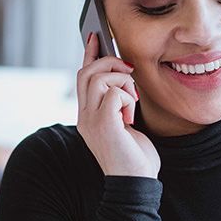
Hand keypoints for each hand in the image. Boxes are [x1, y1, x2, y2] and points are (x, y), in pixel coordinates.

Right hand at [76, 34, 159, 177]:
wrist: (137, 183)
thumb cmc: (136, 156)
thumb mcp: (126, 124)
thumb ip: (120, 103)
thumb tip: (125, 77)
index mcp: (88, 116)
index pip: (83, 78)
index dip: (89, 55)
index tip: (96, 37)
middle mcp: (84, 117)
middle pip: (86, 72)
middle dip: (110, 63)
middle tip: (129, 70)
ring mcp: (91, 121)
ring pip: (99, 78)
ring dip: (122, 82)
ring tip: (132, 102)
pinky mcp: (103, 124)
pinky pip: (114, 93)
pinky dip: (128, 99)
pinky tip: (131, 117)